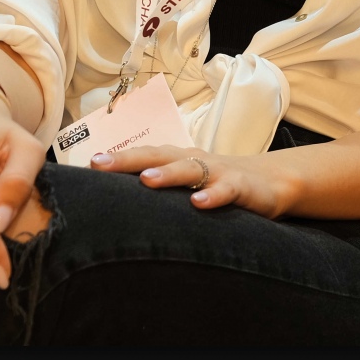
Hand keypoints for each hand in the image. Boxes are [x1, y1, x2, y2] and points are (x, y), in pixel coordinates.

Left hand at [91, 145, 300, 218]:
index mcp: (177, 159)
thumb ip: (159, 190)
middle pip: (158, 155)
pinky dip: (213, 195)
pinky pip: (226, 189)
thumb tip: (115, 203)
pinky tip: (199, 204)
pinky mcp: (241, 186)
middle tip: (100, 164)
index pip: (143, 156)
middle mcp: (193, 160)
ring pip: (189, 169)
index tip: (88, 164)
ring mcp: (217, 172)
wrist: (272, 181)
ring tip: (146, 180)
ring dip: (168, 174)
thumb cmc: (218, 183)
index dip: (117, 159)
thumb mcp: (188, 185)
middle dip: (128, 160)